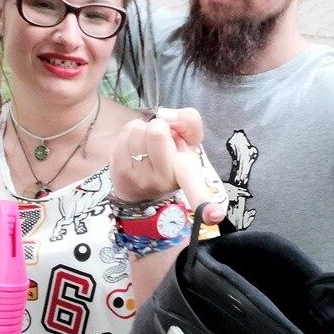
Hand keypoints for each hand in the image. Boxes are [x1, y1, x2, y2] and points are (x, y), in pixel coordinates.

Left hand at [110, 108, 226, 225]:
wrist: (139, 184)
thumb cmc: (171, 158)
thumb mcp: (189, 140)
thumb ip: (189, 121)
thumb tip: (167, 116)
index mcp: (186, 175)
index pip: (195, 187)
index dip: (204, 200)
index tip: (214, 216)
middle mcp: (163, 180)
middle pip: (157, 132)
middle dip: (159, 126)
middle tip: (161, 140)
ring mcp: (139, 177)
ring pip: (138, 129)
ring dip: (143, 129)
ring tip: (148, 144)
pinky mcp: (119, 171)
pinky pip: (125, 133)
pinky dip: (130, 133)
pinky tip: (135, 148)